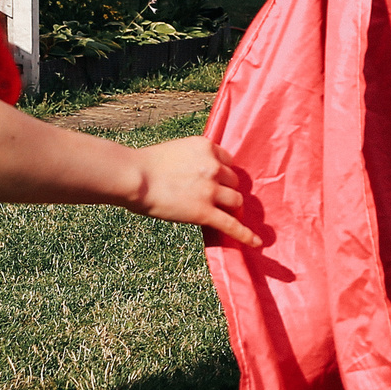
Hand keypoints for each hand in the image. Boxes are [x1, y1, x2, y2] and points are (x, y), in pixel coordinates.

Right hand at [127, 135, 259, 247]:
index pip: (227, 160)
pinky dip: (246, 234)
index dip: (222, 171)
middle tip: (214, 197)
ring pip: (235, 200)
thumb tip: (197, 174)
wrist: (133, 177)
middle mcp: (213, 167)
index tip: (218, 178)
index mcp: (206, 147)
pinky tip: (256, 242)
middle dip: (226, 188)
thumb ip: (192, 160)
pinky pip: (231, 225)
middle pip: (233, 180)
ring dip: (230, 206)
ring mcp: (211, 190)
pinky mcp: (205, 212)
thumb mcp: (176, 151)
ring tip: (222, 213)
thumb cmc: (145, 165)